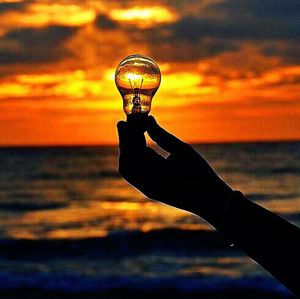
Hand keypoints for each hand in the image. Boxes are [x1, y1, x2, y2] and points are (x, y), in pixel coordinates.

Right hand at [117, 116, 231, 229]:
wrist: (210, 192)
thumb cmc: (198, 172)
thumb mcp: (179, 149)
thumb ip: (161, 137)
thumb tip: (148, 119)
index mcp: (157, 165)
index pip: (139, 148)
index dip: (133, 134)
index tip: (129, 119)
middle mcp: (149, 174)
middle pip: (130, 155)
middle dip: (125, 139)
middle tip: (123, 122)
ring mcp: (147, 183)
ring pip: (126, 164)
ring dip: (124, 147)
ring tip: (127, 129)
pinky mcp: (148, 189)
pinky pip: (130, 173)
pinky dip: (127, 158)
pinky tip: (130, 143)